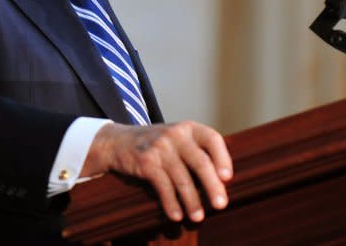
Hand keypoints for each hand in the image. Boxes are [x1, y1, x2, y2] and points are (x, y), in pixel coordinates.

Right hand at [82, 121, 232, 222]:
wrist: (117, 141)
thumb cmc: (156, 144)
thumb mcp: (177, 138)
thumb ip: (197, 150)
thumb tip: (222, 181)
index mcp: (188, 128)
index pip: (212, 139)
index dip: (223, 158)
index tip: (227, 178)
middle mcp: (175, 134)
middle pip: (200, 162)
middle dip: (212, 186)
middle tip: (220, 205)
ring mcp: (159, 147)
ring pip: (182, 178)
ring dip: (192, 201)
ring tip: (198, 217)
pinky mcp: (145, 162)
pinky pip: (163, 186)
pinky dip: (171, 203)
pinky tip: (176, 215)